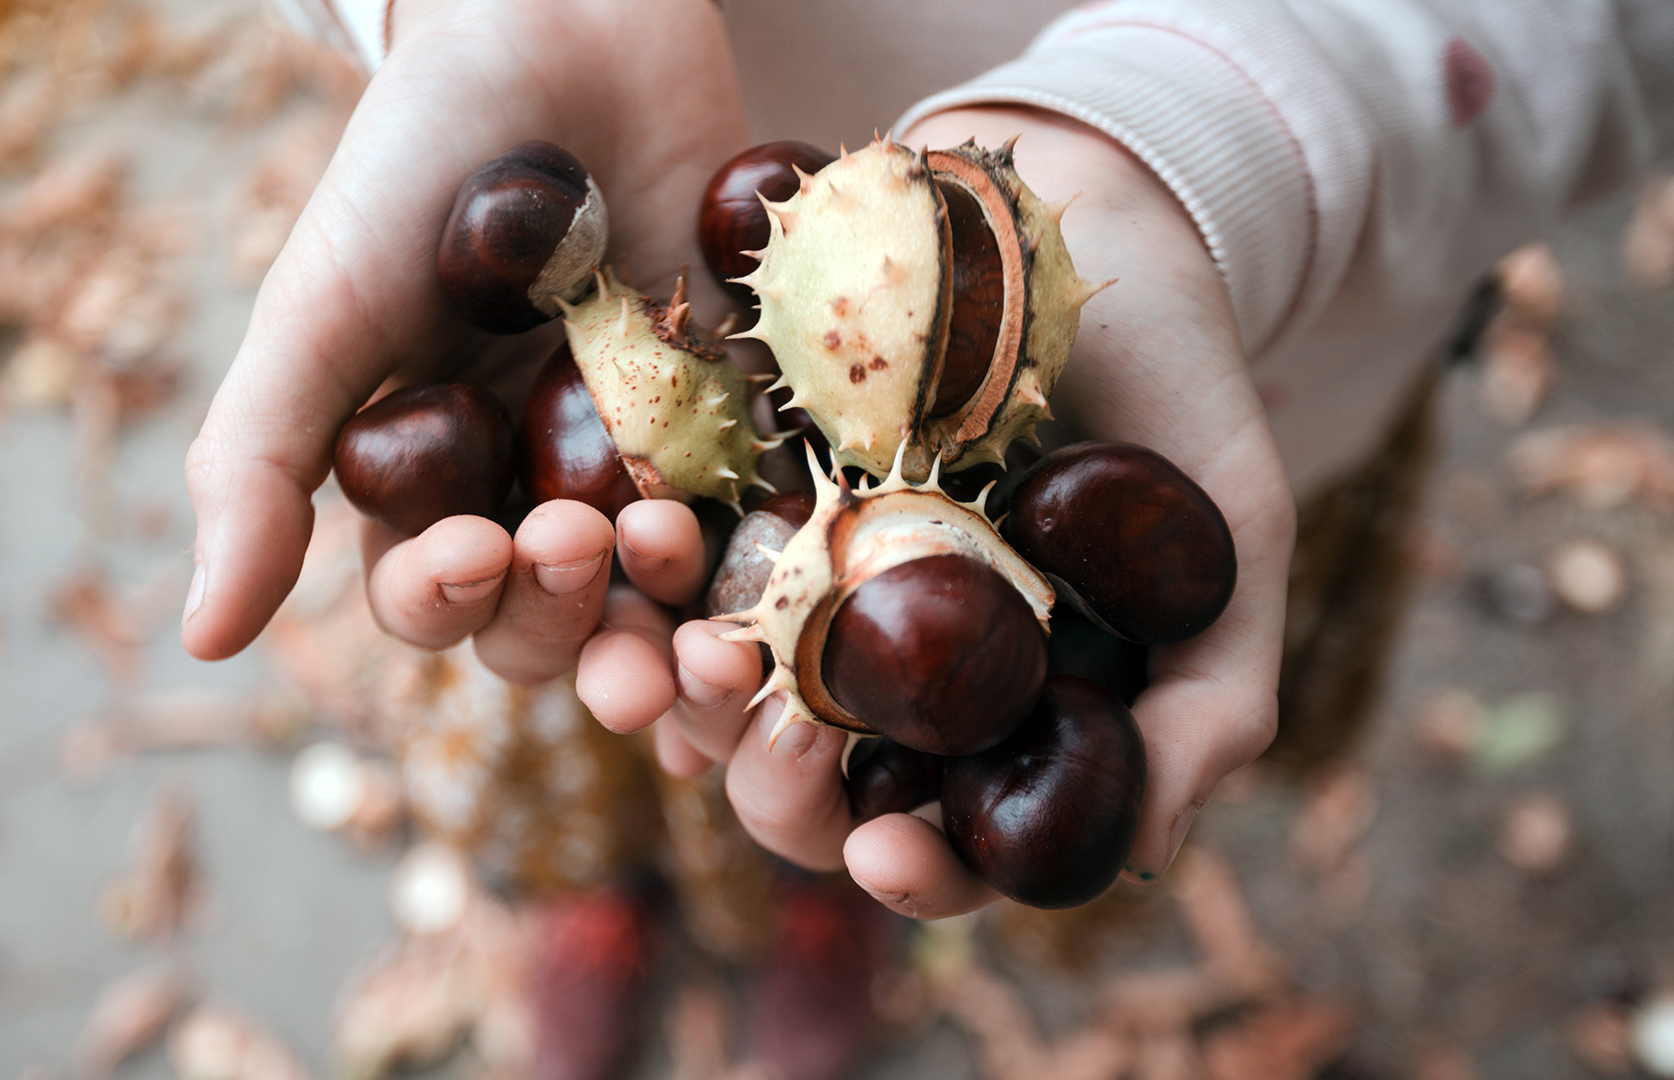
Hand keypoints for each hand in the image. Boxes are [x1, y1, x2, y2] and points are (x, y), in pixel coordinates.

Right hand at [181, 0, 748, 680]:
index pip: (435, 602)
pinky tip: (778, 591)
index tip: (478, 549)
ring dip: (671, 635)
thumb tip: (204, 639)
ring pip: (661, 604)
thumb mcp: (319, 311)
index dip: (450, 603)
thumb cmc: (414, 164)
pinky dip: (768, 576)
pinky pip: (761, 521)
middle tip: (582, 545)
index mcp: (427, 482)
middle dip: (568, 627)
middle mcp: (533, 490)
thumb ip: (260, 465)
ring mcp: (643, 459)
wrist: (558, 29)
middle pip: (554, 627)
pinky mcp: (738, 416)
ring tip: (677, 587)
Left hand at [593, 108, 1295, 918]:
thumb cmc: (1174, 391)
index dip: (919, 873)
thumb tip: (1130, 859)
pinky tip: (651, 556)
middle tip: (780, 756)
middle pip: (805, 787)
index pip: (941, 838)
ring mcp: (799, 581)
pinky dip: (646, 573)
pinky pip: (667, 558)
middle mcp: (884, 670)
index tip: (887, 855)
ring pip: (718, 685)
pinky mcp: (730, 488)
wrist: (1087, 213)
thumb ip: (1209, 704)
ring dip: (689, 693)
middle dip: (779, 792)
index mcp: (990, 713)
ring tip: (693, 657)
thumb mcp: (1231, 545)